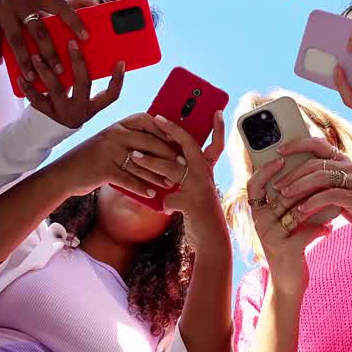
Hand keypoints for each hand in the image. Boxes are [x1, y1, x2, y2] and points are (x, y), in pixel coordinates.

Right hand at [0, 0, 87, 77]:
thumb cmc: (17, 4)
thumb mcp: (32, 3)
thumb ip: (46, 16)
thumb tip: (70, 39)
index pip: (60, 7)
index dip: (74, 21)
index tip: (85, 37)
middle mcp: (22, 4)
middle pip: (39, 31)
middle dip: (49, 52)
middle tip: (59, 70)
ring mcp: (4, 12)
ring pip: (16, 39)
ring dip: (25, 60)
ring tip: (32, 77)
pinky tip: (0, 63)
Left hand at [18, 40, 123, 128]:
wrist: (50, 131)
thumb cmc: (69, 106)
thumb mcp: (82, 98)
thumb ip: (84, 79)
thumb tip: (85, 50)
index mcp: (93, 106)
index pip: (112, 95)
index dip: (118, 80)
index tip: (120, 62)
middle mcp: (80, 110)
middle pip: (83, 83)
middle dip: (78, 61)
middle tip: (72, 43)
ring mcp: (63, 113)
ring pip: (56, 89)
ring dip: (46, 70)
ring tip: (37, 55)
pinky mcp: (46, 114)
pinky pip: (36, 100)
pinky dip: (28, 87)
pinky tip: (21, 76)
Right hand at [53, 114, 180, 198]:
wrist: (63, 175)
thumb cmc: (89, 160)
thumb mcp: (106, 144)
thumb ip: (127, 142)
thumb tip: (155, 148)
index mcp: (116, 126)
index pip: (144, 119)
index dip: (163, 128)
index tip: (177, 139)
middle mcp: (113, 134)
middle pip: (147, 142)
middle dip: (167, 154)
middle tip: (181, 164)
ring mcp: (107, 151)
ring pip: (140, 163)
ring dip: (157, 174)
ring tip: (170, 182)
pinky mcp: (103, 169)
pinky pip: (128, 179)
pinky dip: (141, 188)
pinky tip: (151, 194)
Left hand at [137, 113, 230, 255]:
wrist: (211, 239)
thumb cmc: (200, 214)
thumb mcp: (195, 191)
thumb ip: (184, 178)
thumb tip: (165, 169)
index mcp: (208, 169)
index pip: (216, 144)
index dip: (217, 127)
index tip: (215, 111)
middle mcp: (206, 175)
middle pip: (189, 146)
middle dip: (173, 131)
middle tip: (158, 119)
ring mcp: (200, 188)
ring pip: (172, 169)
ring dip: (151, 162)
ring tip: (134, 156)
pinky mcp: (191, 204)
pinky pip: (168, 198)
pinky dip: (161, 203)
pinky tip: (160, 207)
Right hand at [246, 156, 332, 293]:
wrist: (288, 283)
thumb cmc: (289, 246)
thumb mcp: (283, 223)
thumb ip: (286, 202)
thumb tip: (302, 172)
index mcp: (258, 213)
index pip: (254, 184)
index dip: (265, 170)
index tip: (282, 158)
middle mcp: (260, 223)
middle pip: (281, 194)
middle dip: (303, 184)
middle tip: (322, 175)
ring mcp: (271, 237)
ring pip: (296, 211)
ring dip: (317, 204)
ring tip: (332, 197)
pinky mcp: (285, 250)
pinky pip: (307, 232)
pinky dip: (321, 228)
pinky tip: (330, 228)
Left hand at [273, 137, 351, 246]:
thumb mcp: (334, 191)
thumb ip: (319, 181)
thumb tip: (288, 177)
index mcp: (343, 161)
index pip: (319, 143)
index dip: (298, 144)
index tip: (279, 150)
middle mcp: (350, 166)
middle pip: (315, 163)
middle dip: (292, 174)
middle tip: (276, 185)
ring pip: (321, 177)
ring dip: (299, 186)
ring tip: (284, 196)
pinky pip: (330, 195)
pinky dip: (313, 202)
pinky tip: (301, 210)